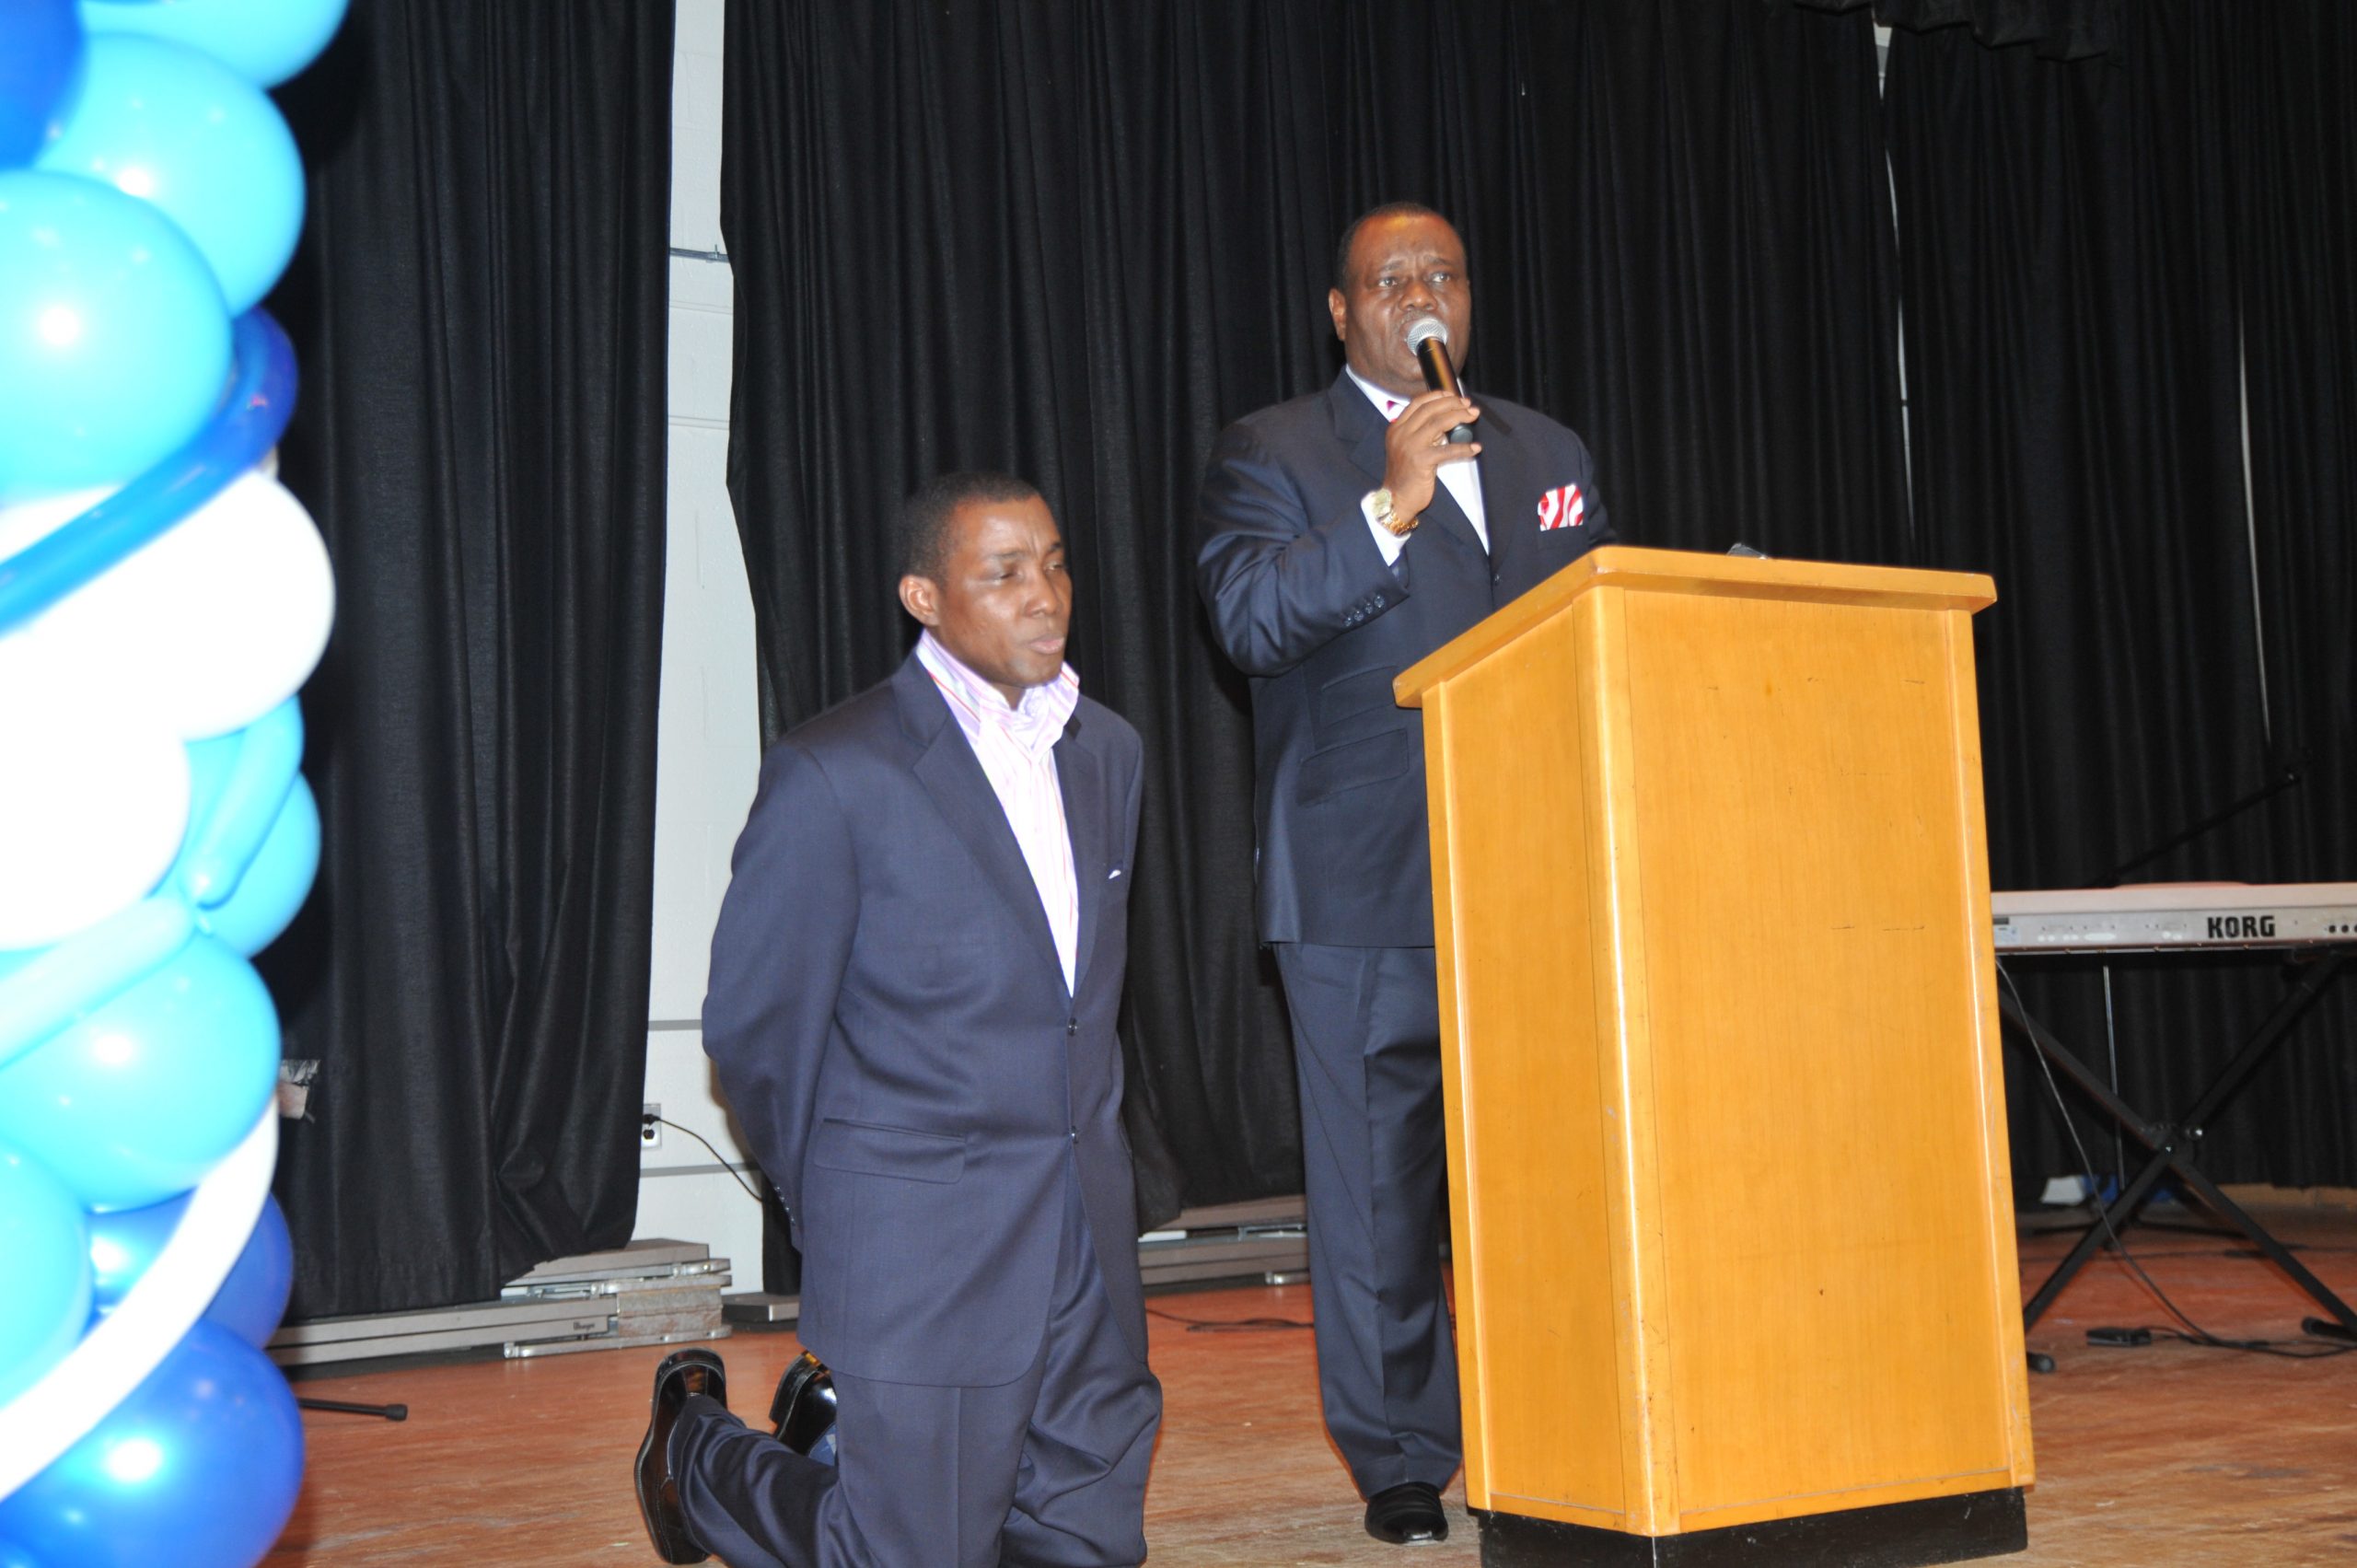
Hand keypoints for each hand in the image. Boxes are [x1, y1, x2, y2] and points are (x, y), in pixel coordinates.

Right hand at [1380, 389, 1481, 522]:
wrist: (1396, 498)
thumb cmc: (1405, 474)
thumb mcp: (1406, 447)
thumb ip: (1421, 432)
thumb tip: (1446, 419)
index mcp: (1396, 428)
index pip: (1417, 403)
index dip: (1438, 395)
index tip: (1454, 395)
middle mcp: (1401, 433)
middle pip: (1430, 409)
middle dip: (1452, 403)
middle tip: (1468, 405)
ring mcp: (1410, 446)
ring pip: (1438, 423)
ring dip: (1459, 416)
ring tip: (1472, 416)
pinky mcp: (1421, 461)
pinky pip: (1447, 450)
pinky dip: (1463, 448)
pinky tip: (1475, 448)